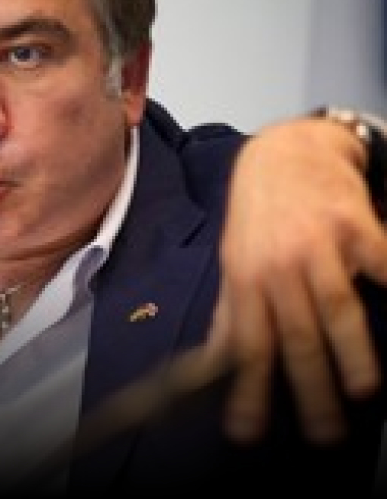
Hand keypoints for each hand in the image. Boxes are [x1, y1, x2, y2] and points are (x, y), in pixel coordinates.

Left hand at [212, 116, 386, 444]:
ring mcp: (316, 244)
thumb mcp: (235, 261)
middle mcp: (276, 265)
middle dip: (307, 389)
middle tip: (324, 434)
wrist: (287, 151)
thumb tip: (214, 363)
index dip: (245, 390)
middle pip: (292, 336)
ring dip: (351, 353)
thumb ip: (232, 313)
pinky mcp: (354, 224)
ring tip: (364, 392)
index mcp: (244, 280)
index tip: (247, 432)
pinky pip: (382, 263)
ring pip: (335, 308)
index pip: (244, 346)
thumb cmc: (260, 216)